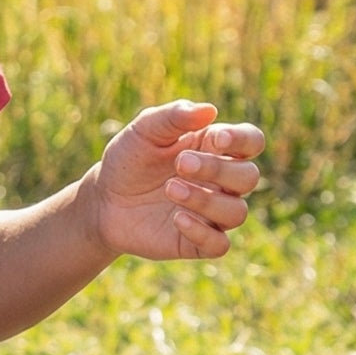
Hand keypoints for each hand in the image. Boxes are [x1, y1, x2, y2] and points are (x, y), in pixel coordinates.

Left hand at [85, 101, 264, 262]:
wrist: (104, 200)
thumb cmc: (129, 159)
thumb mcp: (144, 131)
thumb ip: (174, 116)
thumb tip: (209, 110)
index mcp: (214, 148)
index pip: (251, 141)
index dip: (242, 140)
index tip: (217, 139)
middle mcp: (221, 182)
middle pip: (248, 177)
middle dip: (218, 169)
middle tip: (180, 163)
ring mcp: (212, 213)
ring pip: (236, 212)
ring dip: (206, 201)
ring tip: (170, 189)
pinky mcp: (199, 242)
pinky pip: (220, 245)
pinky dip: (202, 232)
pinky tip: (177, 218)